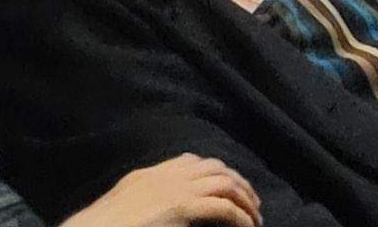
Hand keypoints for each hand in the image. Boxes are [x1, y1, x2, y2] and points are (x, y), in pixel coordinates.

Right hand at [60, 153, 259, 226]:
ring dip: (245, 199)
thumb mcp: (123, 209)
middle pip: (214, 167)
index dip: (214, 171)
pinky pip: (223, 208)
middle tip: (251, 202)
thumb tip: (164, 215)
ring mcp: (172, 189)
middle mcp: (163, 176)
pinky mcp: (181, 207)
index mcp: (146, 176)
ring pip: (224, 183)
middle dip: (237, 182)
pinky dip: (240, 217)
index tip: (227, 186)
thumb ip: (145, 205)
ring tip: (254, 216)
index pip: (189, 161)